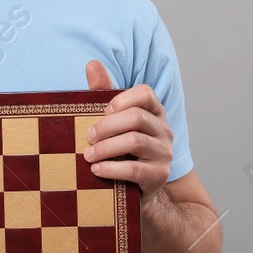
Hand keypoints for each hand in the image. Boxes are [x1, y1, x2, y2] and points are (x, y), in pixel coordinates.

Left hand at [83, 59, 173, 198]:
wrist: (138, 189)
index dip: (122, 99)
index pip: (145, 93)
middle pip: (136, 118)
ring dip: (106, 148)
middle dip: (107, 126)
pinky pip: (134, 168)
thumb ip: (103, 93)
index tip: (103, 111)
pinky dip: (110, 168)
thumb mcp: (113, 121)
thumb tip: (92, 63)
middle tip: (88, 137)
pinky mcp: (159, 175)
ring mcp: (164, 153)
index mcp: (154, 112)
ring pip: (135, 142)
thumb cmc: (122, 150)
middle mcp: (164, 130)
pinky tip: (96, 170)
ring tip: (88, 155)